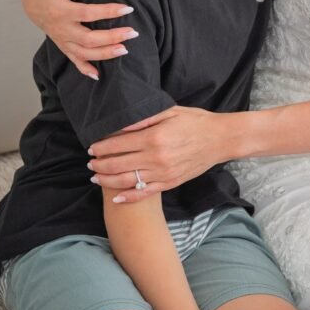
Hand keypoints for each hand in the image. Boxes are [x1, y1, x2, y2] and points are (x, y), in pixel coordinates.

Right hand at [21, 0, 137, 77]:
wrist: (31, 2)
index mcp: (61, 10)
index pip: (88, 13)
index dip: (109, 12)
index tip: (128, 8)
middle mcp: (61, 29)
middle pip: (89, 38)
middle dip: (112, 37)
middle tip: (133, 32)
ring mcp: (62, 40)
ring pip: (84, 53)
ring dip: (105, 54)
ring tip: (125, 49)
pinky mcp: (63, 46)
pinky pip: (74, 61)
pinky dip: (85, 70)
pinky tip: (99, 76)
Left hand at [87, 106, 233, 201]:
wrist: (220, 139)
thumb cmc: (195, 122)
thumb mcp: (170, 112)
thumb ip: (144, 118)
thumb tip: (121, 124)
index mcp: (155, 137)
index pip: (118, 144)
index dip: (101, 146)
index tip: (91, 146)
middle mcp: (156, 158)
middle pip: (118, 164)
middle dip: (99, 163)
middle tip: (89, 161)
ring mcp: (163, 173)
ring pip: (127, 180)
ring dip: (107, 179)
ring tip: (95, 176)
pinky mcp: (170, 183)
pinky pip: (144, 193)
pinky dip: (128, 197)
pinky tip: (115, 197)